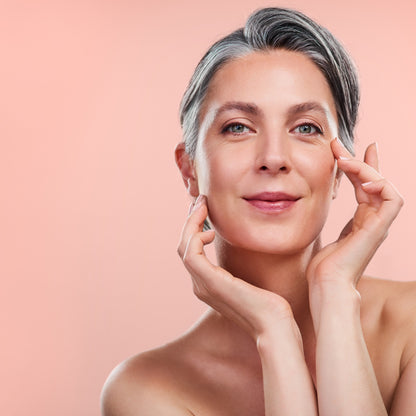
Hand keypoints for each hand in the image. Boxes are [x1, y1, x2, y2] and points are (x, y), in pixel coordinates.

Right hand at [177, 195, 294, 340]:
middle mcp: (200, 285)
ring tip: (203, 205)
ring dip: (191, 222)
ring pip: (184, 246)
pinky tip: (211, 229)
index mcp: (208, 284)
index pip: (192, 251)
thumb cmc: (269, 305)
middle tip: (201, 201)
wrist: (274, 325)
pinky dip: (195, 235)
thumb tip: (247, 248)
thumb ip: (242, 267)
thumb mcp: (251, 279)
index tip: (206, 210)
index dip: (196, 228)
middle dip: (191, 220)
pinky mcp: (209, 282)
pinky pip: (191, 252)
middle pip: (184, 246)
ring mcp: (203, 284)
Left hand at [306, 138, 402, 287]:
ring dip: (366, 168)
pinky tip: (364, 180)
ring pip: (384, 186)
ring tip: (344, 159)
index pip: (365, 187)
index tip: (344, 150)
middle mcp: (372, 221)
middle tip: (338, 145)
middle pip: (375, 182)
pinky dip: (382, 185)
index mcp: (361, 222)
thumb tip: (316, 209)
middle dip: (360, 160)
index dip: (358, 167)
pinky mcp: (379, 229)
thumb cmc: (322, 267)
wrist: (326, 285)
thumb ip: (327, 221)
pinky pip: (392, 200)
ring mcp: (378, 225)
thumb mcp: (323, 236)